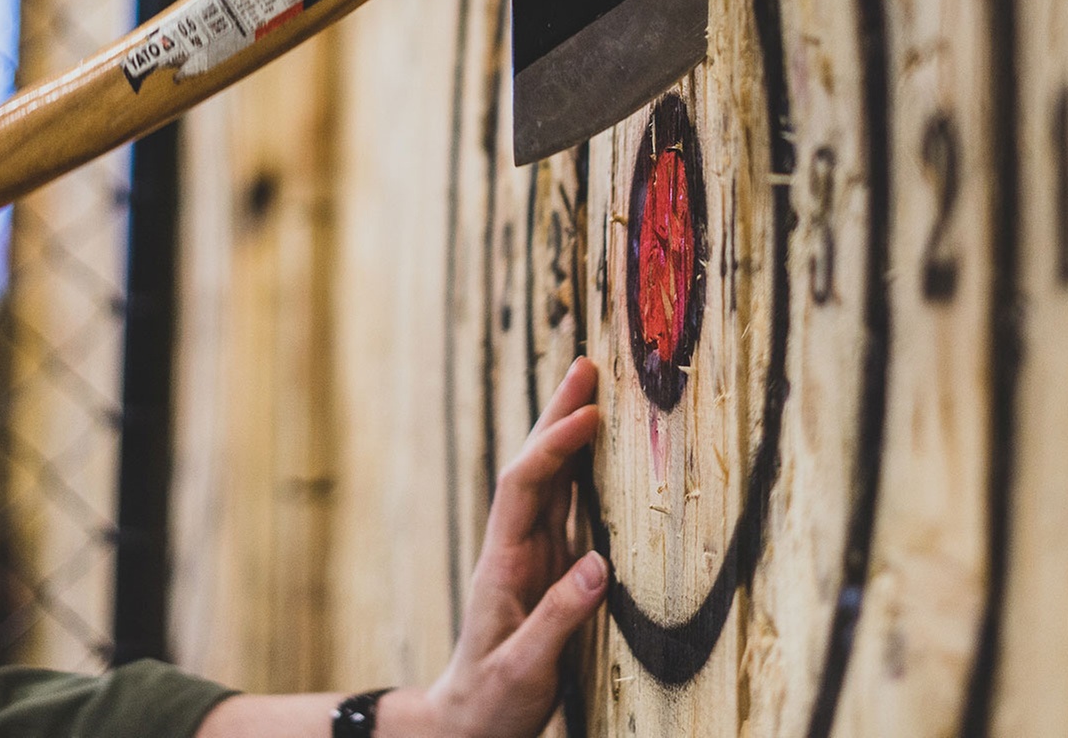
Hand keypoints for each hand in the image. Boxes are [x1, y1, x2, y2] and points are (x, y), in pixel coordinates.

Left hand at [389, 357, 606, 737]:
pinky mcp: (546, 572)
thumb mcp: (525, 670)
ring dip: (569, 436)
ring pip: (552, 483)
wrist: (467, 725)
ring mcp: (530, 558)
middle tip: (585, 365)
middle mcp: (515, 550)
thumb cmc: (493, 702)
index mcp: (503, 565)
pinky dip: (583, 476)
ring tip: (593, 392)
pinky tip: (598, 457)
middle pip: (535, 468)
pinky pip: (567, 512)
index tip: (589, 414)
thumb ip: (560, 620)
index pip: (525, 487)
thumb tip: (600, 566)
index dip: (554, 447)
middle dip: (557, 416)